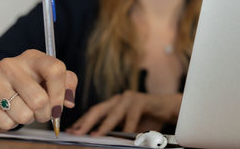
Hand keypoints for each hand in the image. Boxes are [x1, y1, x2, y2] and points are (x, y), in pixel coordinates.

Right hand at [0, 49, 77, 131]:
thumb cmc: (28, 86)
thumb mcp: (49, 79)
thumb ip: (67, 83)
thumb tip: (68, 101)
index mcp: (32, 57)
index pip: (55, 69)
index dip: (61, 93)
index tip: (59, 105)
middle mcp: (11, 65)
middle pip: (40, 99)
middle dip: (45, 113)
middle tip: (41, 112)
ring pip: (24, 115)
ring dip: (28, 119)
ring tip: (23, 110)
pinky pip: (7, 123)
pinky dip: (11, 124)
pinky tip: (8, 113)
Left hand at [66, 91, 181, 135]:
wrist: (167, 109)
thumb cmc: (146, 119)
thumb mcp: (128, 127)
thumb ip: (115, 131)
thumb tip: (98, 140)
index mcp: (112, 105)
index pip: (93, 113)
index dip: (82, 122)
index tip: (71, 132)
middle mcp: (117, 99)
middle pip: (97, 110)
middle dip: (85, 122)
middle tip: (76, 133)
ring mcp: (128, 98)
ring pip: (113, 113)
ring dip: (103, 126)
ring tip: (95, 135)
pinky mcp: (140, 100)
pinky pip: (132, 116)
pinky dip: (128, 127)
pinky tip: (125, 135)